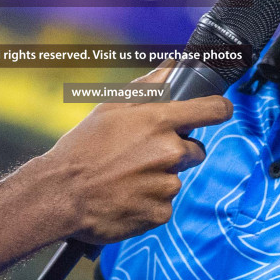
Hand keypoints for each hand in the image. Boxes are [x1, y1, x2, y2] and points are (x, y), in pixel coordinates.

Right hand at [42, 63, 231, 244]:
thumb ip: (148, 86)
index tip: (220, 111)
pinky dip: (149, 203)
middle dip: (176, 152)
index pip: (213, 110)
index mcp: (159, 121)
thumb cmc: (82, 148)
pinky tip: (125, 197)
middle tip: (142, 156)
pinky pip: (164, 205)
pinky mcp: (160, 213)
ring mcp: (166, 185)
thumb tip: (172, 66)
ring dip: (158, 179)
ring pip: (175, 179)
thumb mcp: (110, 108)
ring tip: (125, 179)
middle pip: (195, 150)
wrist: (60, 194)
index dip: (219, 109)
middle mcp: (169, 152)